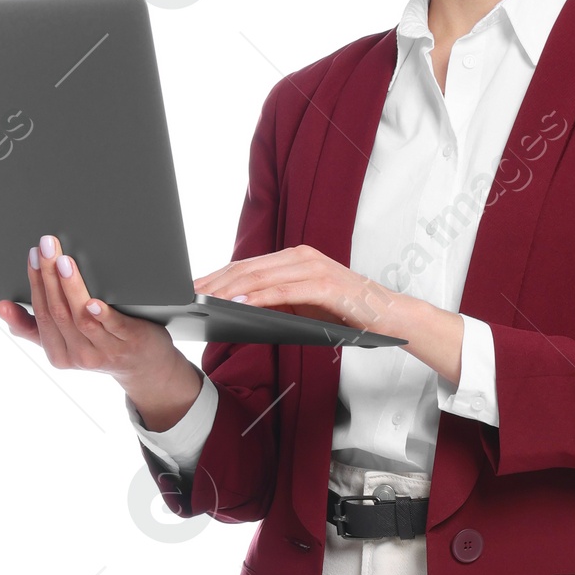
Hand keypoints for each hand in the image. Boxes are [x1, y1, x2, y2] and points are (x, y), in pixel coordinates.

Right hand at [0, 233, 202, 430]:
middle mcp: (80, 355)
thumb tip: (1, 307)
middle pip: (58, 312)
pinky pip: (113, 327)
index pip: (41, 314)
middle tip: (46, 246)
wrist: (145, 367)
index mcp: (58, 354)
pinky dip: (102, 314)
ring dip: (71, 287)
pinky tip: (93, 301)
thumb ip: (31, 326)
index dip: (36, 283)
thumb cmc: (102, 347)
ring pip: (81, 317)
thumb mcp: (63, 341)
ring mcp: (106, 350)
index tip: (33, 256)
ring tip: (64, 261)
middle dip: (49, 276)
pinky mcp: (130, 342)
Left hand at [196, 246, 464, 382]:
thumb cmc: (347, 315)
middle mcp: (300, 256)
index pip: (246, 267)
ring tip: (203, 300)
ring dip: (229, 290)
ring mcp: (312, 267)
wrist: (389, 317)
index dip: (216, 276)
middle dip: (214, 282)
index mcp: (294, 259)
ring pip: (260, 278)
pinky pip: (283, 291)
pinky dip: (258, 299)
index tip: (190, 288)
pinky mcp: (324, 283)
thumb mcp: (305, 307)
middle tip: (186, 294)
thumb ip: (276, 303)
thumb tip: (239, 310)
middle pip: (247, 269)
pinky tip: (238, 306)